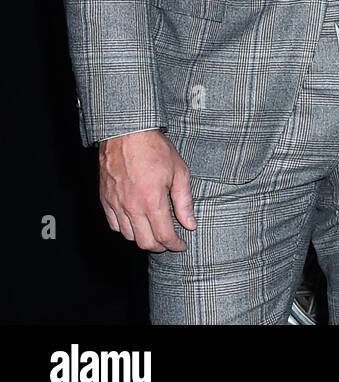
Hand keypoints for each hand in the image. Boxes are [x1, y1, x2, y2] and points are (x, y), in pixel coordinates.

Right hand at [98, 130, 194, 250]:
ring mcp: (116, 205)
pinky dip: (126, 230)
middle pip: (145, 242)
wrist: (127, 134)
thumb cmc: (155, 149)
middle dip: (160, 247)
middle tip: (169, 242)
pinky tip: (136, 223)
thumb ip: (184, 201)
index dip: (175, 245)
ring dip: (143, 239)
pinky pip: (114, 225)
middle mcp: (132, 208)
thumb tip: (190, 224)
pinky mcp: (105, 200)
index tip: (182, 245)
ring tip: (154, 232)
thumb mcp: (179, 171)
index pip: (164, 236)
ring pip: (128, 236)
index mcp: (152, 201)